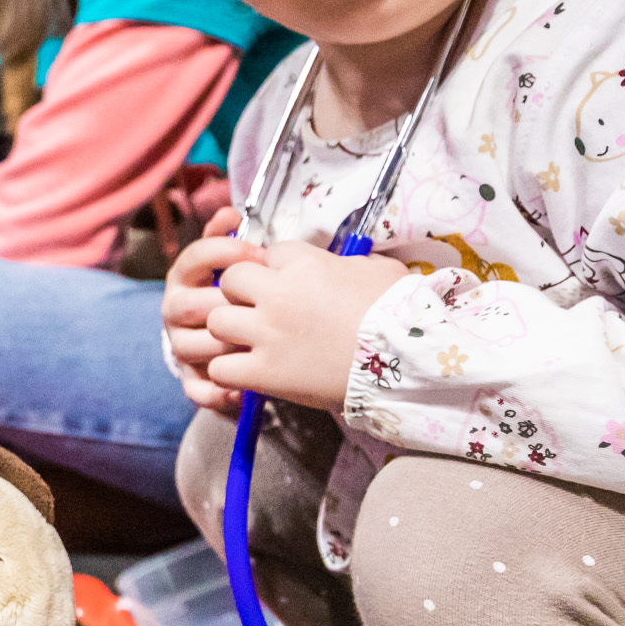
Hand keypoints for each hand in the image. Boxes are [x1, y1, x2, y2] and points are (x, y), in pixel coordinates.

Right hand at [158, 206, 255, 413]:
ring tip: (255, 343)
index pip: (192, 258)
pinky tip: (241, 391)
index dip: (224, 253)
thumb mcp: (232, 264)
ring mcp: (181, 345)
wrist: (226, 338)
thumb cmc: (234, 295)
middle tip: (260, 303)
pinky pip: (196, 389)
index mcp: (184, 278)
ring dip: (223, 345)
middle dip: (226, 304)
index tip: (257, 253)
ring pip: (191, 346)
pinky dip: (216, 393)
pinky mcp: (191, 379)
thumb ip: (228, 240)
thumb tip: (228, 211)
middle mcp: (175, 311)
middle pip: (190, 305)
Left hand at [195, 237, 410, 413]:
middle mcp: (278, 294)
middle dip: (241, 293)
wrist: (407, 360)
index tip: (289, 286)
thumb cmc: (399, 312)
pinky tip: (249, 372)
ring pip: (217, 321)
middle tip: (260, 311)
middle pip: (232, 280)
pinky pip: (220, 368)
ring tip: (250, 342)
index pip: (270, 253)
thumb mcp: (376, 269)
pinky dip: (229, 372)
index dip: (276, 269)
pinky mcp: (265, 372)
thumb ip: (346, 262)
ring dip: (230, 330)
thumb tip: (338, 265)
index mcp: (304, 263)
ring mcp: (267, 333)